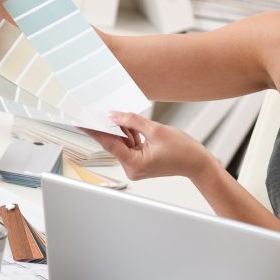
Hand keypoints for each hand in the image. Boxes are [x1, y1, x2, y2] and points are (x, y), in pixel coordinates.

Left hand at [81, 112, 214, 181]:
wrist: (198, 163)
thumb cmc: (183, 150)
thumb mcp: (156, 130)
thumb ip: (132, 121)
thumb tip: (114, 115)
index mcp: (134, 164)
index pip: (109, 143)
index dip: (94, 130)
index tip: (81, 122)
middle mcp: (132, 168)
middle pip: (116, 143)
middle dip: (112, 127)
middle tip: (99, 110)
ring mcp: (136, 166)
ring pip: (123, 143)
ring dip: (124, 130)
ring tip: (124, 116)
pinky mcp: (140, 162)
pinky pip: (131, 145)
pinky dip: (131, 135)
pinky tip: (131, 123)